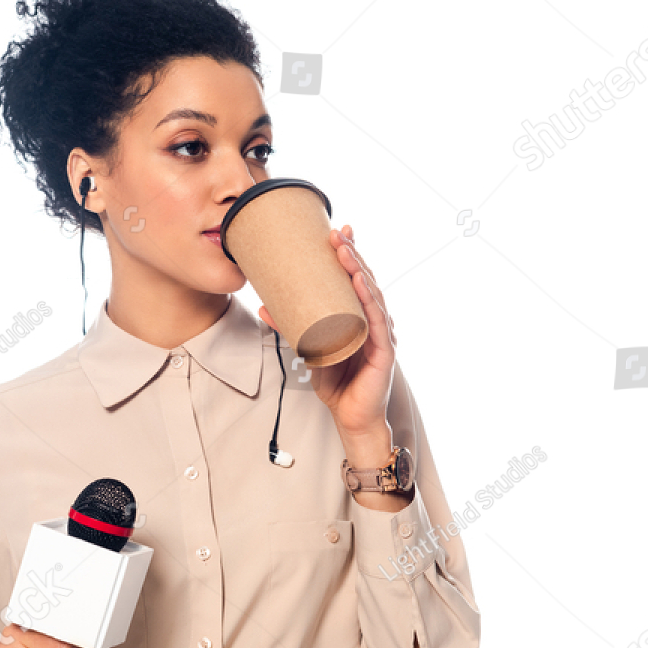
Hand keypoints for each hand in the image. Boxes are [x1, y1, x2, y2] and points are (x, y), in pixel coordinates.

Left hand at [259, 224, 395, 441]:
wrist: (349, 417)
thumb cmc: (335, 382)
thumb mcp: (307, 348)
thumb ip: (289, 327)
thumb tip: (264, 306)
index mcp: (359, 316)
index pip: (356, 279)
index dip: (349, 254)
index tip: (336, 231)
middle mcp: (374, 320)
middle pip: (366, 280)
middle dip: (353, 254)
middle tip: (337, 232)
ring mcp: (381, 334)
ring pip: (373, 294)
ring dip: (359, 270)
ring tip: (345, 251)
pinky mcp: (384, 351)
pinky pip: (377, 321)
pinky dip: (370, 300)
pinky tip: (361, 283)